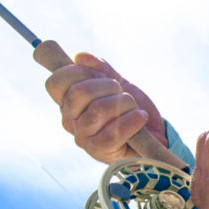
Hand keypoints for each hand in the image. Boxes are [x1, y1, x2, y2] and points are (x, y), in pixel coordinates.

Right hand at [43, 53, 165, 162]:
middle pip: (79, 92)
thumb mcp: (117, 82)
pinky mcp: (100, 152)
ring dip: (124, 103)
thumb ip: (100, 68)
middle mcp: (71, 120)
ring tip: (133, 107)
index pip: (55, 83)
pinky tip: (140, 118)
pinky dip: (133, 120)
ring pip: (98, 110)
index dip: (75, 71)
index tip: (98, 73)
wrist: (153, 132)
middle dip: (108, 85)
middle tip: (121, 92)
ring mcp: (83, 137)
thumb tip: (80, 57)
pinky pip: (113, 132)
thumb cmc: (130, 107)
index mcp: (68, 102)